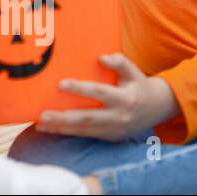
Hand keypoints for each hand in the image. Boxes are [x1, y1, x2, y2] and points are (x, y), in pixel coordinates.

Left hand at [35, 54, 177, 141]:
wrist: (156, 109)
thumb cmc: (138, 84)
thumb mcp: (133, 71)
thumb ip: (119, 62)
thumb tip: (101, 57)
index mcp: (124, 98)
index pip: (99, 92)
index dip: (80, 89)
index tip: (60, 84)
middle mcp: (118, 117)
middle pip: (87, 118)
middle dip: (64, 118)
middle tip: (43, 115)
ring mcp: (113, 130)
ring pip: (83, 130)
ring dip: (60, 128)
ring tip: (39, 124)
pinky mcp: (108, 137)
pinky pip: (85, 135)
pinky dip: (66, 133)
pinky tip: (48, 129)